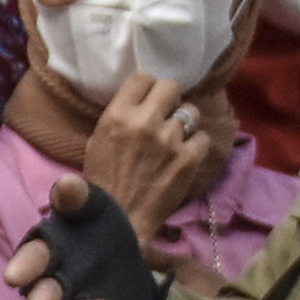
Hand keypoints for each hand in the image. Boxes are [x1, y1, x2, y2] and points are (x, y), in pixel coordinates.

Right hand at [0, 171, 130, 299]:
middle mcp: (53, 288)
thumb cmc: (97, 233)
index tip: (14, 278)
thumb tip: (65, 185)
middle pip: (43, 295)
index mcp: (46, 256)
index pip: (31, 259)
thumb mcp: (94, 209)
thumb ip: (78, 198)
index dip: (24, 268)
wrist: (126, 267)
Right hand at [80, 73, 221, 240]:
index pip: (142, 77)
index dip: (146, 88)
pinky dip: (196, 145)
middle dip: (169, 100)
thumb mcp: (96, 142)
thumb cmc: (103, 184)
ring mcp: (170, 141)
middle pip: (170, 87)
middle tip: (164, 115)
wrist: (118, 222)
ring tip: (176, 138)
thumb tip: (138, 103)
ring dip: (185, 123)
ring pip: (191, 112)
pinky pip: (203, 138)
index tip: (147, 100)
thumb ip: (118, 118)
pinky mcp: (188, 160)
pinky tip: (185, 155)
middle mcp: (145, 122)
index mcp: (117, 116)